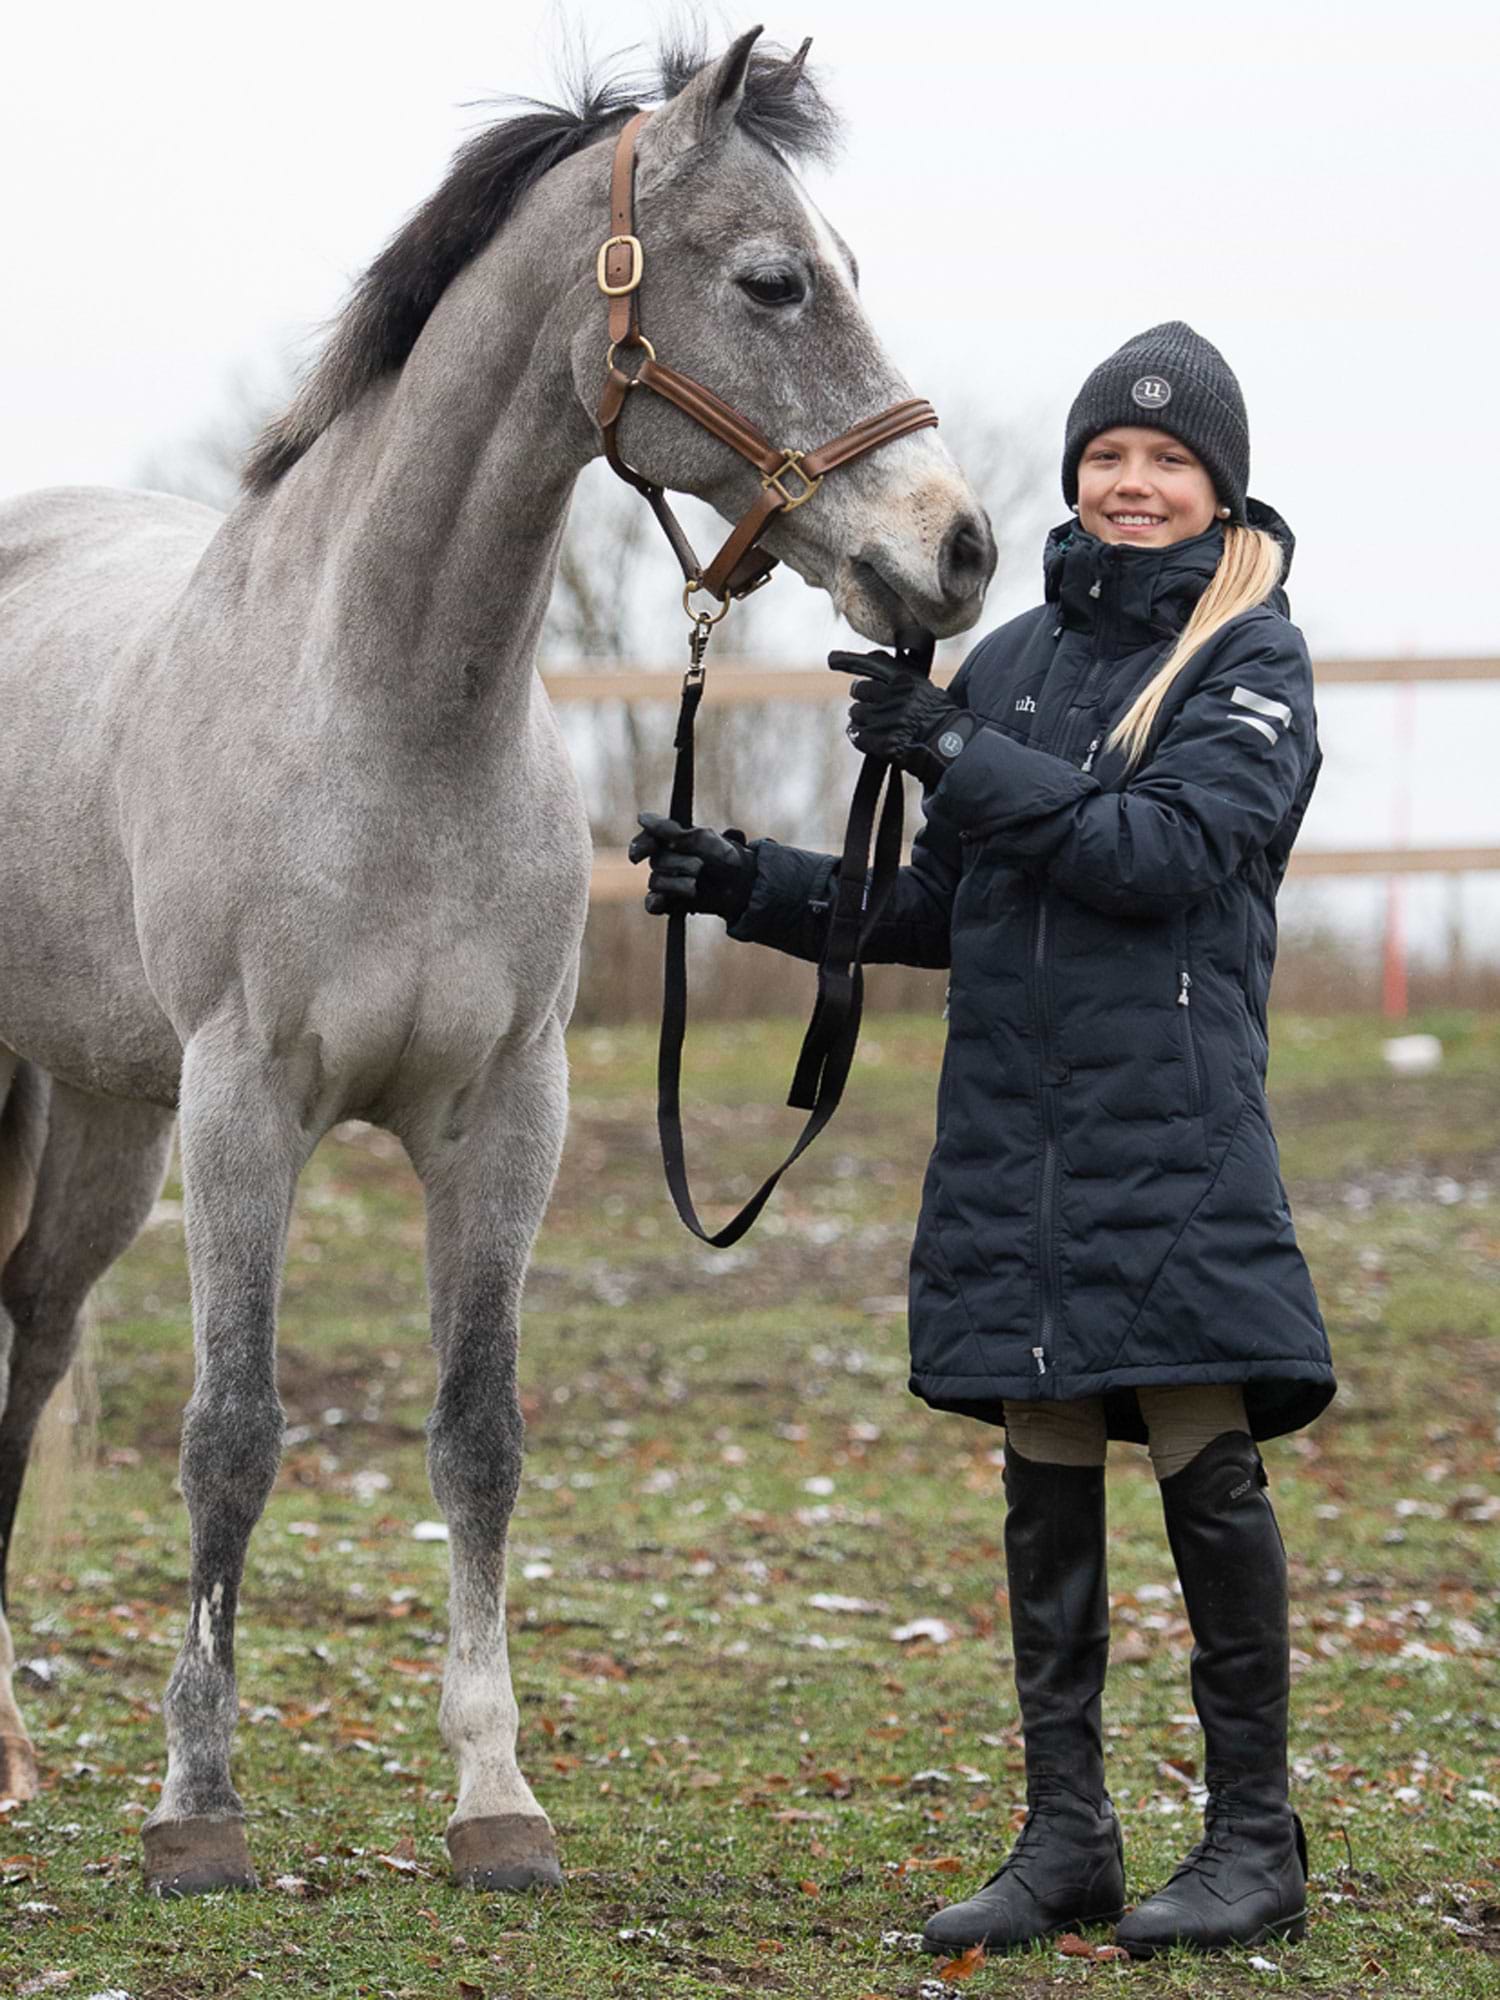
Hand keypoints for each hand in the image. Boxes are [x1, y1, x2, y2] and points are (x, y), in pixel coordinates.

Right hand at [628, 812, 757, 920]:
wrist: (742, 886)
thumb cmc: (724, 857)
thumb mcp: (702, 838)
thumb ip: (672, 831)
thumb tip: (642, 818)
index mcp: (670, 840)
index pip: (647, 840)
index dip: (643, 844)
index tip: (650, 846)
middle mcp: (665, 860)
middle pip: (655, 861)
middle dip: (677, 863)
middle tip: (699, 866)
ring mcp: (666, 882)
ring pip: (656, 882)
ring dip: (676, 883)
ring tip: (695, 885)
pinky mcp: (669, 903)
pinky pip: (652, 903)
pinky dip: (655, 902)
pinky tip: (663, 900)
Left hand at [828, 649, 965, 784]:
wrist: (952, 749)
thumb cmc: (941, 719)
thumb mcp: (926, 690)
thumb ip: (901, 679)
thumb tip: (875, 659)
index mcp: (906, 680)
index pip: (871, 664)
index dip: (848, 661)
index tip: (832, 659)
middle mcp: (894, 696)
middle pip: (859, 689)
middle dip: (861, 696)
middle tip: (871, 705)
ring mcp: (886, 719)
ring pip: (855, 713)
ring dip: (861, 718)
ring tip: (877, 725)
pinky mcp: (881, 741)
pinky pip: (856, 734)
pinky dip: (859, 735)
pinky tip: (869, 738)